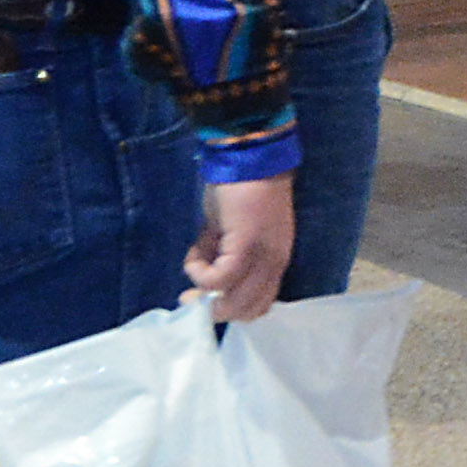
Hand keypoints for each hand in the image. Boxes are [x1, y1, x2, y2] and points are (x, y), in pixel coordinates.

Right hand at [188, 173, 297, 322]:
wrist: (248, 157)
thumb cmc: (240, 189)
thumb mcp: (230, 232)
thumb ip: (220, 255)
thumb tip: (203, 279)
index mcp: (275, 261)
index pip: (261, 304)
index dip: (233, 308)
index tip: (207, 299)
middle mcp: (275, 264)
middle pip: (249, 310)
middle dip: (217, 309)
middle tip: (191, 295)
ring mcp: (263, 257)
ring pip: (236, 302)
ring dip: (207, 295)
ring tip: (193, 270)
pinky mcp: (247, 246)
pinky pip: (219, 279)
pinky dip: (200, 275)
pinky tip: (193, 258)